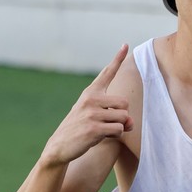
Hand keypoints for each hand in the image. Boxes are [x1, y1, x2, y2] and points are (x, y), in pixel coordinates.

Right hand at [41, 45, 132, 166]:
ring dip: (119, 127)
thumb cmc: (81, 129)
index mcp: (91, 92)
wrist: (60, 146)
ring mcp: (92, 113)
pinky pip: (119, 130)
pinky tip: (101, 137)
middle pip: (125, 103)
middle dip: (123, 116)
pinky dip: (116, 136)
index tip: (126, 45)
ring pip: (123, 118)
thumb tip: (130, 122)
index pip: (107, 73)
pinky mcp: (94, 128)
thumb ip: (115, 115)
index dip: (117, 59)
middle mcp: (91, 99)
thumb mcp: (95, 117)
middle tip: (111, 124)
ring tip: (104, 131)